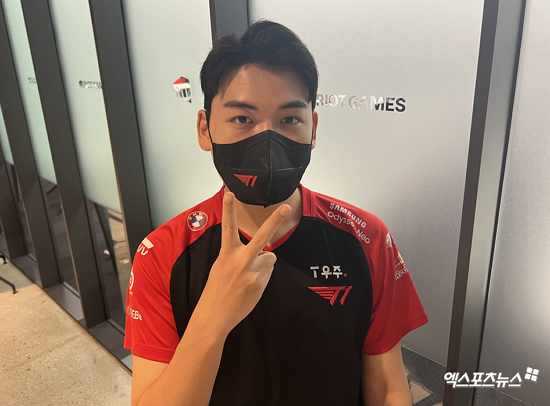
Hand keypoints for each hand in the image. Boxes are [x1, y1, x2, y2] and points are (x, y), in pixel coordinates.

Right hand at [194, 191, 289, 335]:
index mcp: (226, 254)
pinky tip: (251, 286)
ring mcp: (252, 272)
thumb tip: (262, 252)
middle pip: (262, 236)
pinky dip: (263, 276)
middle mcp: (241, 260)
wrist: (214, 315)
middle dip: (275, 220)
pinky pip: (268, 271)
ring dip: (264, 264)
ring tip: (248, 278)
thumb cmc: (216, 289)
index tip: (230, 193)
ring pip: (269, 258)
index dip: (228, 209)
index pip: (228, 227)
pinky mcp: (260, 283)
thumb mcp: (220, 267)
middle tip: (287, 207)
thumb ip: (237, 256)